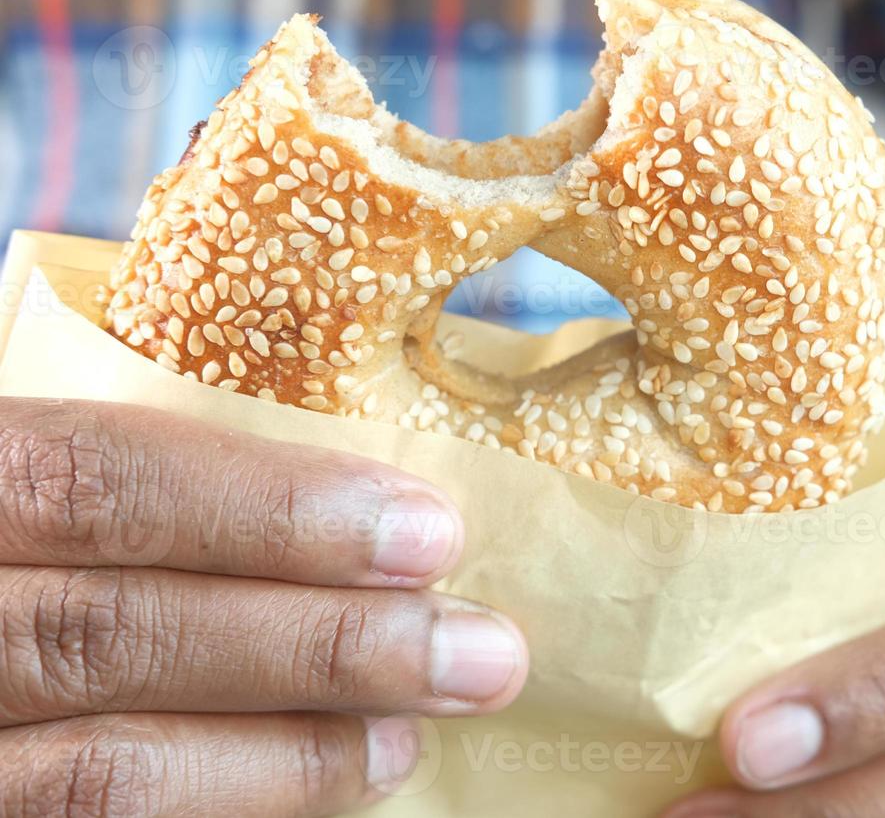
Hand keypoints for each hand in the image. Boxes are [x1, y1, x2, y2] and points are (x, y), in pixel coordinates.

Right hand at [0, 398, 528, 816]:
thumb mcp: (21, 460)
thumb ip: (119, 472)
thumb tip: (335, 494)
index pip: (102, 484)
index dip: (272, 510)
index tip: (426, 529)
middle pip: (116, 636)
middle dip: (319, 647)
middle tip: (482, 652)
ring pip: (94, 770)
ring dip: (280, 758)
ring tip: (408, 740)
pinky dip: (208, 816)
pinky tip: (307, 796)